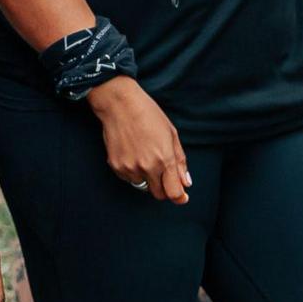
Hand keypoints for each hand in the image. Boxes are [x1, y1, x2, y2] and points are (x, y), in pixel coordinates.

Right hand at [86, 77, 189, 202]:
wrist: (120, 104)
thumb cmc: (148, 114)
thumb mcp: (171, 134)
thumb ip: (180, 161)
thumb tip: (186, 182)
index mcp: (165, 159)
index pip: (174, 192)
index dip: (179, 197)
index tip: (181, 196)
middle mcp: (147, 167)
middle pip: (159, 194)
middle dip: (164, 188)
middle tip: (163, 174)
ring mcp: (130, 168)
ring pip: (142, 186)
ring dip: (146, 178)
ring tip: (143, 156)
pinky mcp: (116, 166)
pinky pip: (128, 178)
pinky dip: (132, 171)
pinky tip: (132, 153)